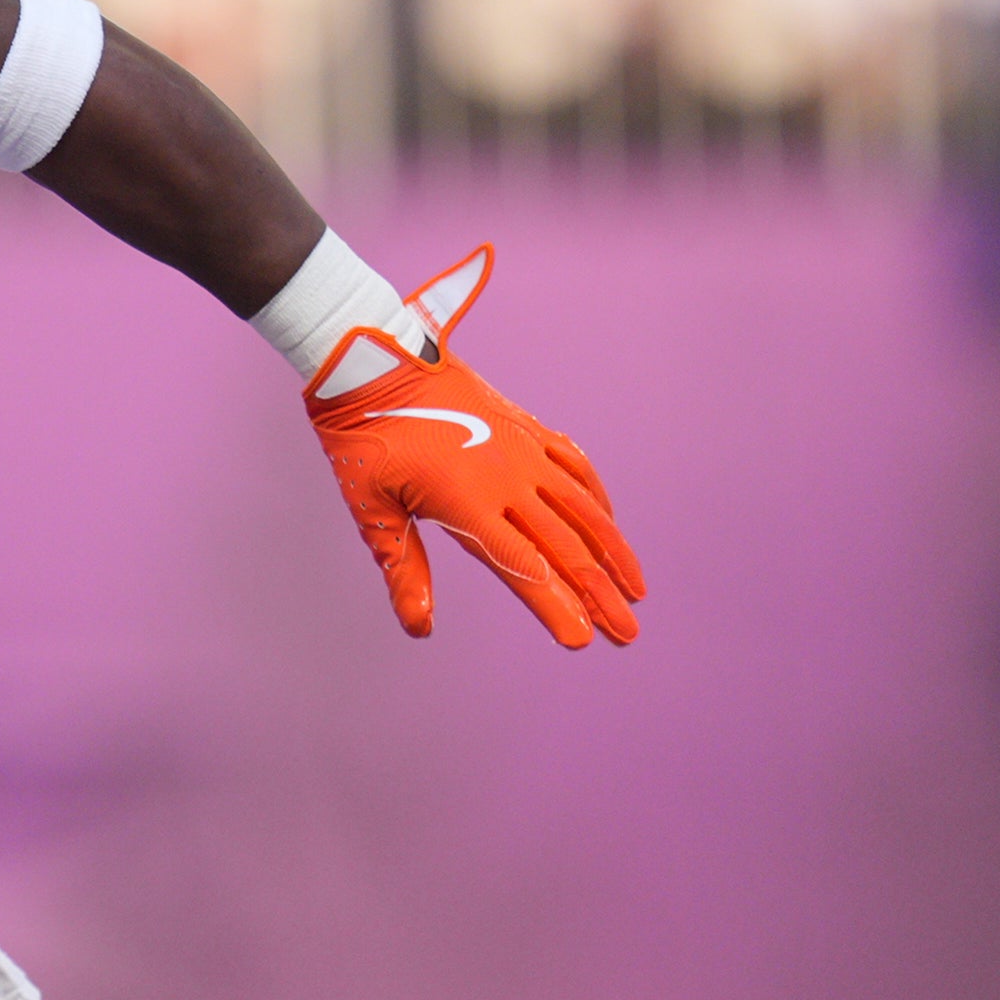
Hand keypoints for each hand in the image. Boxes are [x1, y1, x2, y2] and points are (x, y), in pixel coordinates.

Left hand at [304, 246, 644, 648]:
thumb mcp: (370, 507)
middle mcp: (507, 477)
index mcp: (467, 502)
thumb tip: (420, 628)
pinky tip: (609, 523)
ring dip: (613, 552)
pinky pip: (575, 466)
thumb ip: (402, 568)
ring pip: (583, 508)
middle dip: (598, 596)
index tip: (582, 640)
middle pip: (565, 547)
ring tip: (636, 590)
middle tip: (628, 635)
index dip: (554, 606)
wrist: (373, 358)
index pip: (522, 567)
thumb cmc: (362, 436)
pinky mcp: (525, 427)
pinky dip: (598, 499)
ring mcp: (522, 449)